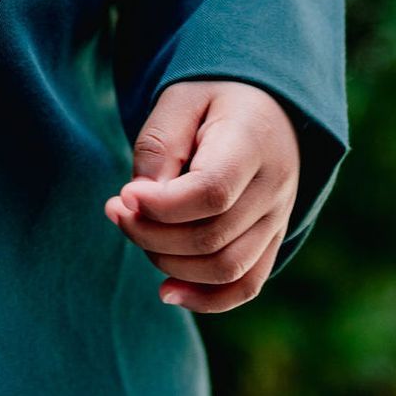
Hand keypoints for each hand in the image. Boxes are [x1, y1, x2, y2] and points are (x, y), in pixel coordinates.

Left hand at [104, 79, 300, 312]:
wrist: (263, 102)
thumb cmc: (213, 96)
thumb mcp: (179, 99)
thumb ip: (158, 147)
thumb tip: (138, 204)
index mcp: (254, 141)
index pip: (212, 193)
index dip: (161, 207)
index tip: (124, 194)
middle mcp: (275, 186)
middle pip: (212, 237)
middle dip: (150, 234)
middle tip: (116, 209)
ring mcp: (279, 218)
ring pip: (226, 269)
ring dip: (168, 263)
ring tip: (136, 231)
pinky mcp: (272, 240)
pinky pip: (247, 286)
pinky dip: (206, 299)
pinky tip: (167, 291)